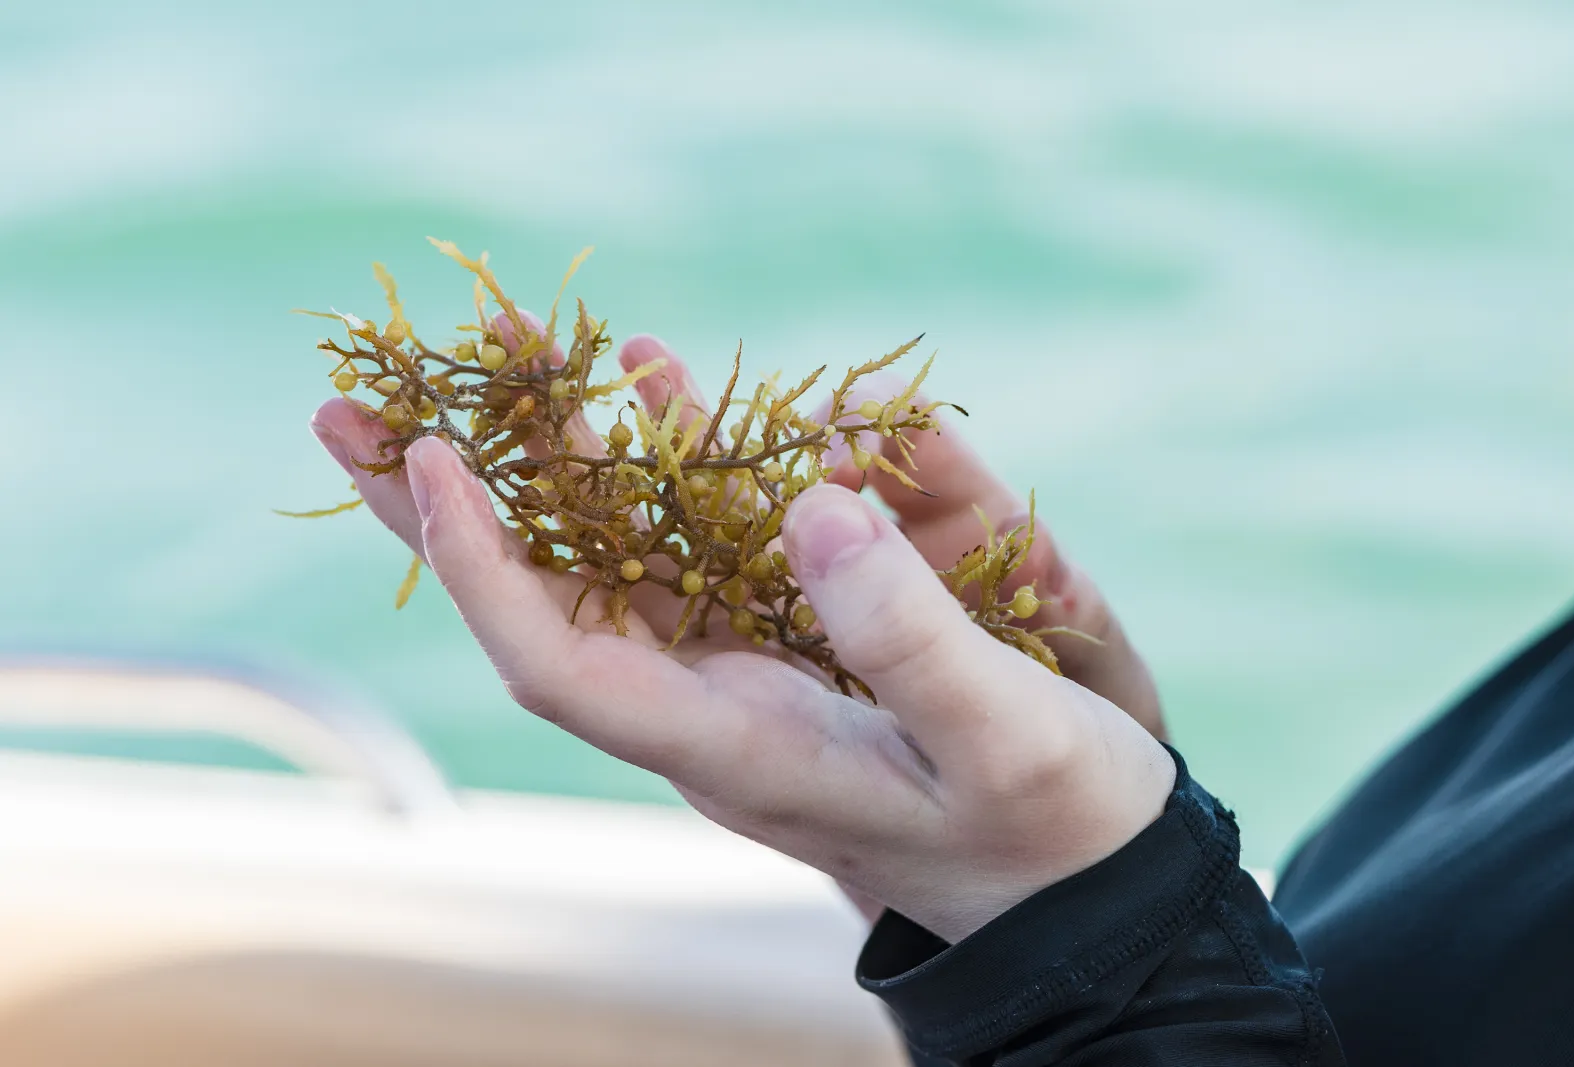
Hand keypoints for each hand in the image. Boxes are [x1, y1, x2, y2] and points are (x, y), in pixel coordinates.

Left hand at [310, 332, 1174, 942]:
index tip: (427, 459)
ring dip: (556, 459)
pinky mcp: (793, 631)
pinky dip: (671, 457)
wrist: (1082, 872)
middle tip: (349, 407)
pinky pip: (706, 535)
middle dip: (453, 502)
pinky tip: (658, 384)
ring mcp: (746, 664)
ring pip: (619, 555)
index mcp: (737, 749)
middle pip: (548, 600)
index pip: (559, 665)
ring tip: (510, 353)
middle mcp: (713, 703)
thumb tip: (811, 499)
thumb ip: (914, 635)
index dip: (480, 567)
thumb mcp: (1007, 737)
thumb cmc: (1049, 824)